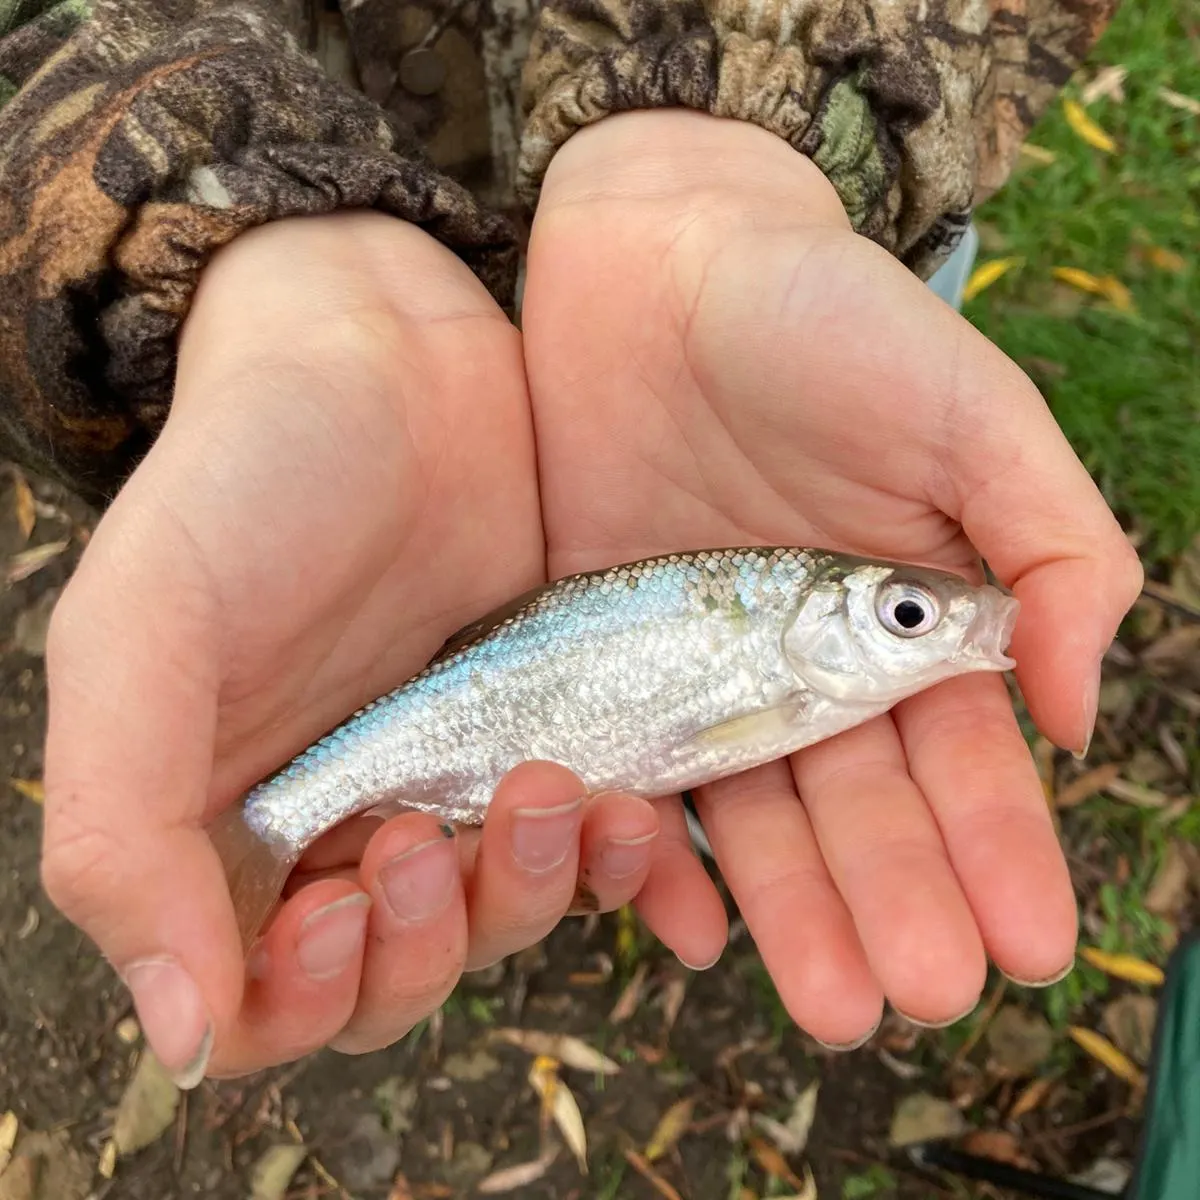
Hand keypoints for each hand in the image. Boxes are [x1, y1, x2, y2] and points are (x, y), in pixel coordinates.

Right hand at [40, 213, 657, 1083]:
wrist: (383, 354)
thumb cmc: (244, 477)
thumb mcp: (140, 635)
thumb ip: (118, 831)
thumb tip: (175, 1037)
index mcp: (225, 823)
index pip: (261, 1006)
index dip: (302, 1003)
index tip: (342, 912)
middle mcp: (340, 819)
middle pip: (397, 981)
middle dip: (432, 943)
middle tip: (442, 837)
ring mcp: (452, 777)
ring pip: (507, 919)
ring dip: (539, 896)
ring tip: (562, 794)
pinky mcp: (549, 727)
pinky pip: (600, 846)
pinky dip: (634, 869)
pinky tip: (651, 832)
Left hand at [522, 112, 1142, 1044]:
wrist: (657, 263)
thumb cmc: (824, 315)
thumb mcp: (967, 409)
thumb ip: (1048, 543)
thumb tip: (1080, 708)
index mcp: (908, 612)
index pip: (963, 754)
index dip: (998, 849)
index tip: (1025, 946)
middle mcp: (811, 657)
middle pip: (860, 803)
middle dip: (896, 902)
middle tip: (916, 1000)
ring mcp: (709, 664)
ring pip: (758, 809)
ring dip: (796, 908)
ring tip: (833, 1004)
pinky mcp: (612, 654)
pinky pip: (642, 770)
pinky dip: (662, 847)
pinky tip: (690, 920)